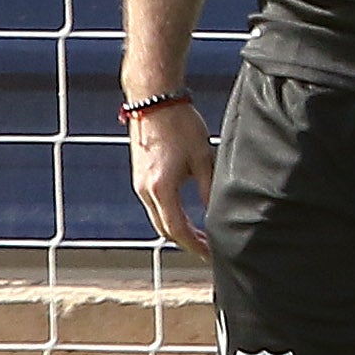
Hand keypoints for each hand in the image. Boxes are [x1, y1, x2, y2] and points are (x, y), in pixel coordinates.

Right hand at [129, 100, 213, 256]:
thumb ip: (208, 190)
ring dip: (177, 229)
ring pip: (158, 218)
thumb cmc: (179, 123)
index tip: (210, 254)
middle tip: (208, 248)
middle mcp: (145, 190)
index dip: (195, 246)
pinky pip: (153, 205)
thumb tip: (216, 213)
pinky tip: (185, 213)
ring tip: (200, 234)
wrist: (153, 99)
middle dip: (186, 242)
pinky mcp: (139, 176)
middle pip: (165, 230)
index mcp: (161, 188)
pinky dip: (169, 215)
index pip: (178, 230)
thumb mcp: (203, 158)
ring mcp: (139, 183)